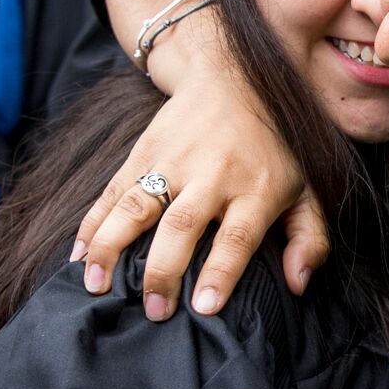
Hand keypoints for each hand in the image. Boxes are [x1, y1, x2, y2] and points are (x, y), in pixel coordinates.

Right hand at [71, 36, 328, 318]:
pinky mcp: (143, 152)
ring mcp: (173, 161)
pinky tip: (79, 255)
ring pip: (137, 206)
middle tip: (152, 311)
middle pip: (182, 225)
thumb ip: (309, 238)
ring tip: (96, 286)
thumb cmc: (273, 147)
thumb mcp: (306, 188)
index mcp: (256, 187)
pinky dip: (93, 223)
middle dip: (163, 270)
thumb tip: (297, 284)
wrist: (232, 77)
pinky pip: (113, 191)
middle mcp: (212, 174)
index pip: (237, 235)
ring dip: (112, 247)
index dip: (220, 272)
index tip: (203, 308)